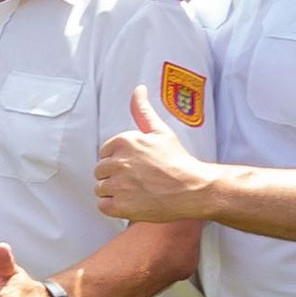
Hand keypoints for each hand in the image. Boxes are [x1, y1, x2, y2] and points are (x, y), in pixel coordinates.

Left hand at [91, 90, 209, 223]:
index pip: (104, 153)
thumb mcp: (160, 132)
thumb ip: (143, 111)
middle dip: (115, 176)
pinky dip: (115, 207)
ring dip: (114, 192)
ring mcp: (118, 185)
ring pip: (100, 188)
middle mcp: (118, 162)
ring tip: (137, 192)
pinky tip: (132, 203)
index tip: (137, 167)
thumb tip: (138, 89)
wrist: (194, 189)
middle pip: (100, 171)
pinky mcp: (120, 206)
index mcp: (124, 141)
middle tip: (139, 180)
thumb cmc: (178, 161)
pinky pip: (103, 206)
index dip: (120, 161)